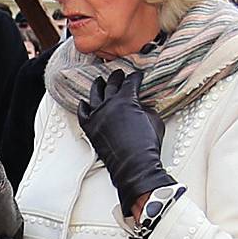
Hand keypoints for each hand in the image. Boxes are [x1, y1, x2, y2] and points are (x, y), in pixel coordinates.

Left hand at [76, 66, 172, 214]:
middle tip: (119, 73)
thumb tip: (140, 106)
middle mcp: (109, 104)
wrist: (133, 165)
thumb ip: (145, 108)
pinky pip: (83, 113)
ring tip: (99, 80)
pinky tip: (84, 102)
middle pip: (112, 85)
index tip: (137, 75)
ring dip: (98, 86)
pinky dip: (83, 107)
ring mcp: (97, 116)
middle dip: (117, 77)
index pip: (130, 82)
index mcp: (126, 99)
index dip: (135, 77)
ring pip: (95, 95)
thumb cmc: (146, 145)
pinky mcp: (90, 128)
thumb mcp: (154, 119)